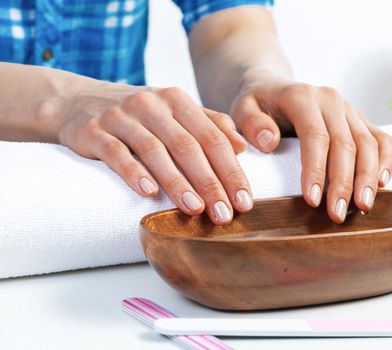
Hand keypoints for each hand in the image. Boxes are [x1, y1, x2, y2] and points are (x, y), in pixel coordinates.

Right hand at [57, 83, 251, 224]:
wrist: (77, 101)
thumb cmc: (138, 115)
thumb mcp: (175, 112)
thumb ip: (209, 124)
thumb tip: (243, 147)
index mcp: (177, 101)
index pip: (212, 137)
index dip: (231, 170)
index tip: (244, 200)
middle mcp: (152, 105)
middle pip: (188, 146)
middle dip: (210, 183)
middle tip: (225, 214)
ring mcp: (121, 117)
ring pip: (155, 151)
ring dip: (177, 183)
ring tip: (195, 210)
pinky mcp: (94, 131)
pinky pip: (116, 153)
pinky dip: (133, 173)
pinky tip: (148, 193)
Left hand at [230, 78, 391, 222]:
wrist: (274, 88)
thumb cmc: (257, 105)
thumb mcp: (242, 109)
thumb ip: (250, 123)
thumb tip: (269, 141)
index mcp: (302, 97)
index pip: (314, 136)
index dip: (316, 169)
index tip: (311, 200)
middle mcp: (331, 100)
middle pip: (345, 143)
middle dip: (343, 182)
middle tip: (336, 214)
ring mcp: (349, 109)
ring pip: (368, 143)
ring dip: (368, 177)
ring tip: (362, 207)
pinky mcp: (359, 119)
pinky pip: (381, 138)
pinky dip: (386, 160)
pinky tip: (383, 183)